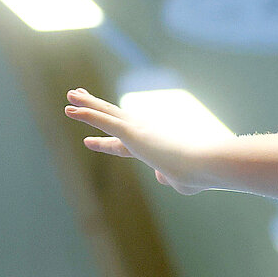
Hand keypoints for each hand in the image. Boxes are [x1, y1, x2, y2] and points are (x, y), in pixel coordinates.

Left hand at [64, 88, 217, 193]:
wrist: (207, 165)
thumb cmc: (200, 176)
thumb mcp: (182, 182)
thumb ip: (170, 178)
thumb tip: (161, 176)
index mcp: (155, 145)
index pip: (126, 140)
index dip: (106, 139)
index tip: (90, 139)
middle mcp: (146, 132)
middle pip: (114, 117)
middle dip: (96, 106)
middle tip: (79, 96)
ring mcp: (139, 130)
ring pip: (107, 113)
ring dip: (87, 103)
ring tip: (70, 94)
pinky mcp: (133, 133)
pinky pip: (104, 121)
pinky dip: (87, 114)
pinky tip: (72, 108)